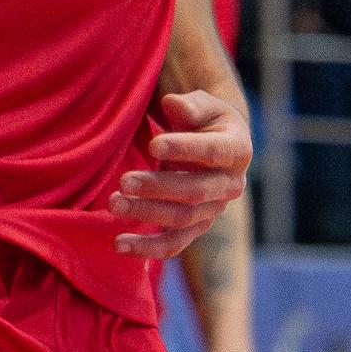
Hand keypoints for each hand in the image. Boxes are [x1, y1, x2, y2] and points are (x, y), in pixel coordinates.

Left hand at [110, 90, 250, 260]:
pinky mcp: (196, 227)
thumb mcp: (203, 104)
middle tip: (124, 181)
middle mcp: (230, 186)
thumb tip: (173, 103)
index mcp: (236, 150)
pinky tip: (119, 244)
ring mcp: (213, 210)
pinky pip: (174, 244)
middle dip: (158, 188)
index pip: (211, 152)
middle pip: (194, 192)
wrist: (215, 145)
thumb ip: (191, 105)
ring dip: (146, 214)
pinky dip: (147, 248)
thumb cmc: (205, 119)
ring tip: (113, 203)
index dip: (184, 149)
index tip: (153, 144)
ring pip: (181, 219)